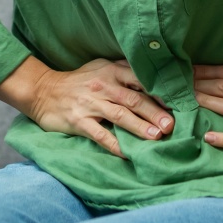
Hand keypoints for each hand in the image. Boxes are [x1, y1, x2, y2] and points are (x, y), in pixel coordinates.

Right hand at [0, 56, 173, 158]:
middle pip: (134, 99)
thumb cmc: (79, 80)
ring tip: (157, 137)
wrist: (44, 90)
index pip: (141, 79)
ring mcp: (90, 104)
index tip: (178, 101)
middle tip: (172, 125)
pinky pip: (100, 135)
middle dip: (155, 112)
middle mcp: (103, 85)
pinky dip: (114, 145)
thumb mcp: (101, 67)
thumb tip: (155, 77)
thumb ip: (125, 72)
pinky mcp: (79, 121)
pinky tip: (127, 155)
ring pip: (120, 115)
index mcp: (111, 70)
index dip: (160, 90)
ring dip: (140, 127)